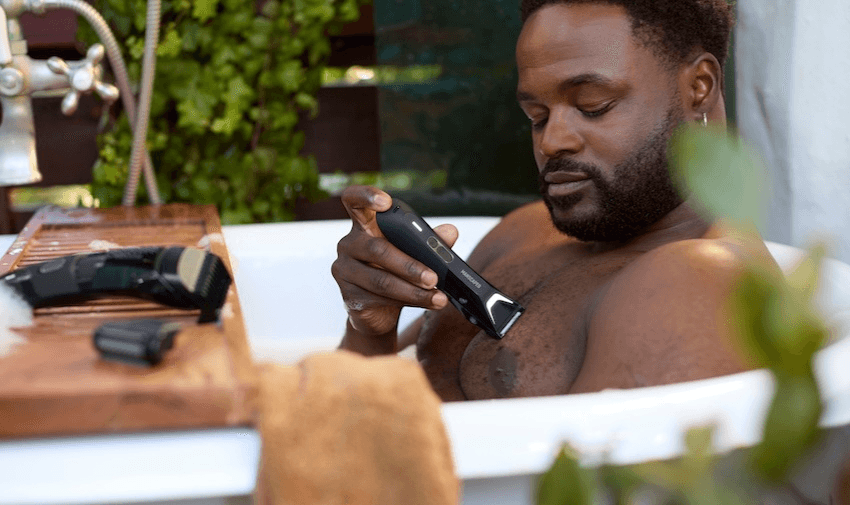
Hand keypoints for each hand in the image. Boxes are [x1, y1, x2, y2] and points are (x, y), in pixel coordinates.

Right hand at [333, 185, 457, 339]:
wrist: (379, 309)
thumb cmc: (395, 271)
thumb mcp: (412, 252)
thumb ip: (428, 241)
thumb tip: (451, 231)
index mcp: (363, 225)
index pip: (354, 200)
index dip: (367, 196)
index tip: (386, 201)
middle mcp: (349, 244)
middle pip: (377, 249)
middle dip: (409, 266)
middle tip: (434, 278)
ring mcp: (345, 271)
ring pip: (380, 280)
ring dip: (413, 291)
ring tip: (438, 297)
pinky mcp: (349, 296)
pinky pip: (380, 298)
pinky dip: (408, 301)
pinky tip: (425, 303)